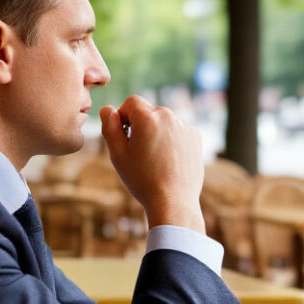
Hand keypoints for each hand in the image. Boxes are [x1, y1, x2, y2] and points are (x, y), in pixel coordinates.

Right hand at [100, 96, 203, 231]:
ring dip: (156, 132)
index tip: (124, 135)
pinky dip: (171, 140)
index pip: (132, 102)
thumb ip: (110, 127)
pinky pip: (178, 131)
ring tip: (154, 159)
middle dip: (141, 125)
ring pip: (164, 121)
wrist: (173, 201)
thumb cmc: (142, 179)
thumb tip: (108, 109)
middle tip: (138, 151)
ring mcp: (184, 126)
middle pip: (149, 111)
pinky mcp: (195, 137)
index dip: (124, 116)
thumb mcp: (117, 154)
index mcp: (148, 118)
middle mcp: (169, 116)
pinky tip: (168, 161)